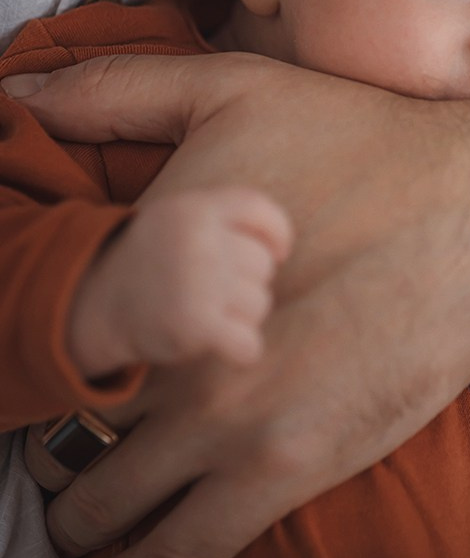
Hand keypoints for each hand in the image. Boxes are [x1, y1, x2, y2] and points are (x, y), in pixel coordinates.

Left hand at [11, 53, 469, 557]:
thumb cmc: (360, 143)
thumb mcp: (234, 90)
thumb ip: (117, 93)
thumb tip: (20, 91)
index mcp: (147, 253)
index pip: (45, 324)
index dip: (24, 349)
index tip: (26, 359)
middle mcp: (171, 345)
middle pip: (67, 415)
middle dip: (49, 434)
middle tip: (50, 443)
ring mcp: (224, 419)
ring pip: (106, 497)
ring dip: (74, 520)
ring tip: (67, 528)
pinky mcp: (284, 470)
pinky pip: (181, 551)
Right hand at [68, 187, 291, 376]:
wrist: (97, 304)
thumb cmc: (154, 258)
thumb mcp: (180, 217)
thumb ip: (227, 217)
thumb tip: (284, 245)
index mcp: (195, 207)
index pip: (261, 210)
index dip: (278, 235)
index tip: (275, 253)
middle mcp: (198, 240)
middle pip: (263, 265)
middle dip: (248, 283)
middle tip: (214, 290)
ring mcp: (197, 282)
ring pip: (260, 305)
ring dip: (241, 316)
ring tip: (208, 312)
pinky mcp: (195, 325)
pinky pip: (249, 344)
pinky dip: (241, 350)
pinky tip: (220, 344)